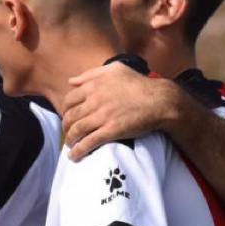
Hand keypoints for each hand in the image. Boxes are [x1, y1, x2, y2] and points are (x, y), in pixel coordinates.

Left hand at [62, 63, 188, 160]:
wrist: (160, 100)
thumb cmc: (139, 83)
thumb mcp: (115, 69)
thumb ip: (91, 74)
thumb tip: (71, 81)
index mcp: (94, 86)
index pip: (69, 100)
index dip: (65, 110)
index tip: (67, 117)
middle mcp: (95, 100)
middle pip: (70, 116)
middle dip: (66, 127)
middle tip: (68, 132)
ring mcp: (103, 116)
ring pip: (77, 130)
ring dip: (69, 140)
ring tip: (70, 145)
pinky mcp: (111, 131)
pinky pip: (89, 142)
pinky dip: (78, 151)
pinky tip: (74, 156)